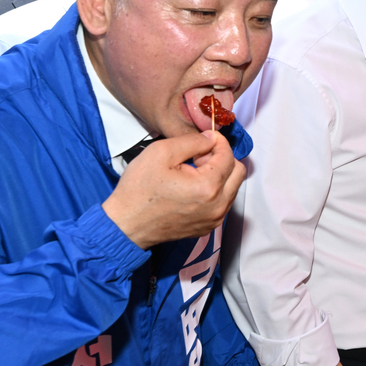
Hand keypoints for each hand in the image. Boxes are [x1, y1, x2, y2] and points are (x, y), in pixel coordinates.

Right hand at [103, 130, 243, 249]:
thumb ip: (193, 141)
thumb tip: (211, 139)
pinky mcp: (208, 227)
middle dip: (222, 158)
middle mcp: (217, 206)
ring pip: (232, 188)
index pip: (228, 156)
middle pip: (238, 172)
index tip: (203, 139)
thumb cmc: (139, 190)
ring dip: (218, 174)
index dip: (217, 142)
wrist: (126, 224)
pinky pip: (222, 202)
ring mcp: (214, 220)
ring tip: (192, 171)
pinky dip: (214, 190)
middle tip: (198, 156)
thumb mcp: (161, 152)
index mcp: (208, 187)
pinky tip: (191, 187)